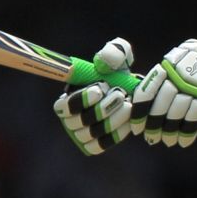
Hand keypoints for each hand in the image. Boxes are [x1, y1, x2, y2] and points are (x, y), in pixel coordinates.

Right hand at [53, 38, 135, 154]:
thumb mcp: (118, 56)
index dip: (80, 100)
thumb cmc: (119, 72)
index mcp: (69, 97)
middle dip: (101, 109)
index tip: (101, 88)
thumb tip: (102, 62)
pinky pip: (101, 144)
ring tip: (128, 106)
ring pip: (90, 134)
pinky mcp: (95, 145)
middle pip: (77, 122)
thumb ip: (112, 53)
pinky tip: (129, 121)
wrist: (133, 92)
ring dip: (111, 120)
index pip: (63, 107)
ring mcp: (82, 134)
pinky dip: (115, 134)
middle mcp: (71, 118)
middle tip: (120, 95)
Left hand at [132, 38, 196, 147]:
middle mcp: (178, 75)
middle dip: (154, 125)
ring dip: (171, 130)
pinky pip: (195, 115)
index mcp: (166, 68)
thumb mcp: (174, 67)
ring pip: (177, 111)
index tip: (136, 128)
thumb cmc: (192, 68)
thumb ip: (160, 86)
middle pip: (161, 104)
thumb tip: (144, 112)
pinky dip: (188, 131)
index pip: (147, 91)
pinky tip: (184, 141)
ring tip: (168, 141)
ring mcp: (194, 85)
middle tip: (151, 138)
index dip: (140, 112)